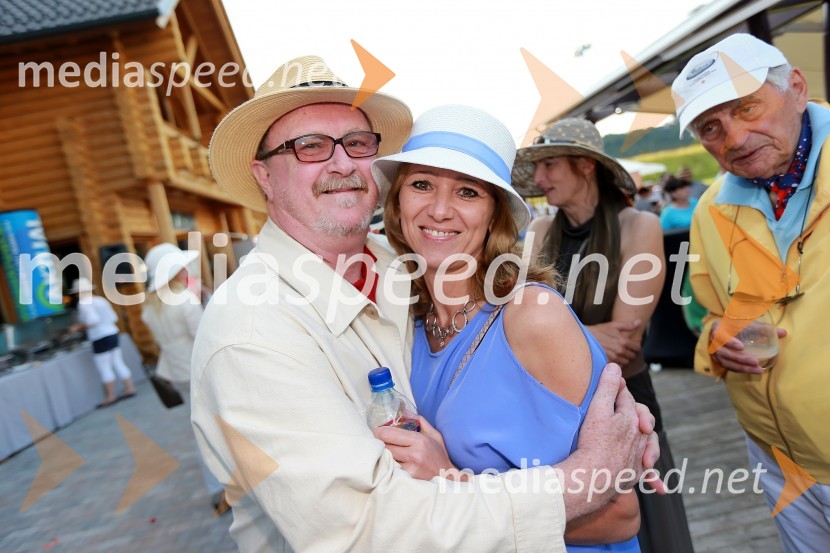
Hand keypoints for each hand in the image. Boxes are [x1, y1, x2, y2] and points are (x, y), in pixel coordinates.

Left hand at [373, 417, 462, 480]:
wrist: (447, 477)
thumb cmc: (439, 455)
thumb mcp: (434, 435)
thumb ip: (419, 421)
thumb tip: (404, 411)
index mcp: (419, 440)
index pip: (390, 434)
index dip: (379, 431)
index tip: (376, 430)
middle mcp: (414, 454)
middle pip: (385, 446)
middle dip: (380, 442)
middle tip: (377, 440)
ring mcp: (410, 468)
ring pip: (387, 458)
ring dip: (383, 454)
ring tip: (383, 450)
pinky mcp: (408, 478)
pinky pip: (392, 468)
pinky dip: (390, 464)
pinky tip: (391, 462)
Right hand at [562, 364, 663, 518]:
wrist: (594, 477)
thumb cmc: (593, 442)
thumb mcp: (598, 409)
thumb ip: (608, 387)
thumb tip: (615, 366)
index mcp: (631, 418)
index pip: (627, 399)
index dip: (617, 391)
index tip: (611, 385)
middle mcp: (639, 437)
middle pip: (641, 421)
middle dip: (639, 416)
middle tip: (629, 415)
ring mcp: (638, 457)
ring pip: (647, 445)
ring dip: (649, 446)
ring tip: (646, 448)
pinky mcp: (633, 474)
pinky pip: (646, 473)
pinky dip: (653, 478)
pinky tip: (660, 488)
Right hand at [588, 321, 641, 364]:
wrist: (584, 338)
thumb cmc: (599, 330)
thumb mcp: (613, 325)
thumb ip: (628, 325)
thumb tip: (639, 322)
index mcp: (623, 341)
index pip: (637, 348)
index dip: (636, 346)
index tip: (632, 346)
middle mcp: (619, 350)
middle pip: (632, 356)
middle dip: (630, 353)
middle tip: (625, 350)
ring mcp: (613, 358)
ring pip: (626, 362)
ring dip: (624, 359)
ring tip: (618, 354)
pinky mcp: (607, 363)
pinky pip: (617, 366)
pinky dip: (617, 364)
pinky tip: (613, 359)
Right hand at [709, 319, 786, 374]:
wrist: (721, 331)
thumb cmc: (735, 325)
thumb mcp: (746, 323)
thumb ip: (762, 328)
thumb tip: (783, 333)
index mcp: (718, 328)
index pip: (719, 336)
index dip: (729, 342)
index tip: (742, 347)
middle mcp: (713, 342)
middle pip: (724, 352)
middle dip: (740, 358)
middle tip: (755, 362)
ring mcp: (715, 353)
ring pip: (727, 362)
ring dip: (742, 367)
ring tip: (758, 370)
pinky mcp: (719, 361)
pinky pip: (729, 367)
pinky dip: (740, 370)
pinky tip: (753, 371)